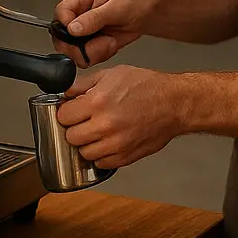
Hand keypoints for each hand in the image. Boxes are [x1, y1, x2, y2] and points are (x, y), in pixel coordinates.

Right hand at [53, 0, 150, 68]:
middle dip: (80, 46)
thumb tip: (73, 27)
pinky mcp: (89, 45)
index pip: (61, 13)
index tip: (79, 34)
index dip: (66, 26)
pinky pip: (85, 58)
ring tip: (109, 42)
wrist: (145, 16)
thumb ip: (94, 17)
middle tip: (100, 42)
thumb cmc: (134, 4)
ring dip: (93, 52)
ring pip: (72, 51)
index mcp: (81, 0)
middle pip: (61, 37)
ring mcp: (83, 32)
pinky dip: (99, 56)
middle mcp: (78, 16)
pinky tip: (109, 46)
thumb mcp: (117, 7)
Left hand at [57, 66, 182, 168]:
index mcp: (98, 102)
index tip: (72, 111)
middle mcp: (105, 125)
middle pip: (70, 137)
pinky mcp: (126, 157)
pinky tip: (107, 142)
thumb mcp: (112, 74)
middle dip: (74, 128)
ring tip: (96, 132)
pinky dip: (101, 155)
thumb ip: (83, 84)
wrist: (174, 103)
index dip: (66, 112)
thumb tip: (64, 93)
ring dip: (87, 144)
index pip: (63, 116)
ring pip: (84, 153)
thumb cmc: (147, 87)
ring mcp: (116, 144)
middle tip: (83, 121)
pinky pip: (101, 163)